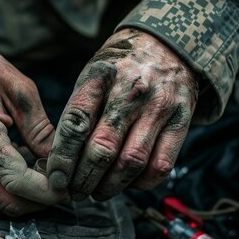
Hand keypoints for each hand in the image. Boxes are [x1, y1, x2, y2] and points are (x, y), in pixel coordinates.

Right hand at [0, 32, 65, 215]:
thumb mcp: (21, 88)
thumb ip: (39, 128)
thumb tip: (58, 161)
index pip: (14, 177)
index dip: (45, 189)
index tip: (67, 185)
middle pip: (6, 201)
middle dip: (38, 201)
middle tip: (62, 185)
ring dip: (25, 199)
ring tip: (45, 176)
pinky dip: (10, 190)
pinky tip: (26, 168)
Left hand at [47, 29, 197, 199]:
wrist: (166, 45)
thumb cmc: (119, 68)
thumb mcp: (92, 76)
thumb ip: (78, 113)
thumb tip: (59, 160)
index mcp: (101, 76)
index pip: (75, 123)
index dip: (62, 157)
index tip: (55, 178)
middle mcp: (131, 91)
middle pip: (102, 148)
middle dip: (84, 179)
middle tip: (75, 192)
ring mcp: (159, 106)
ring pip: (131, 162)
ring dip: (110, 186)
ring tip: (97, 192)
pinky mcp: (182, 120)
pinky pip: (161, 165)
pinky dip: (141, 183)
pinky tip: (127, 184)